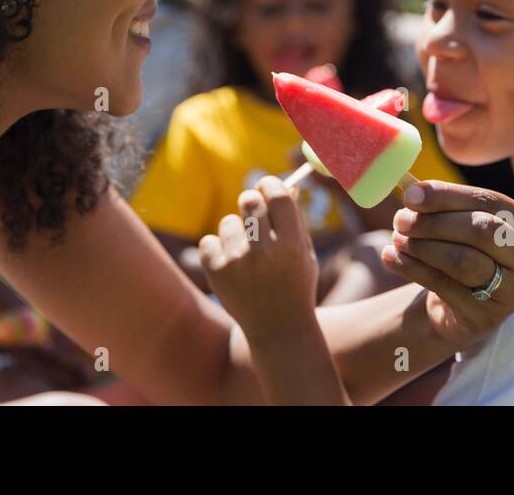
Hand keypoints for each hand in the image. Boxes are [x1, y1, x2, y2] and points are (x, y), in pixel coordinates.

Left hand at [198, 176, 318, 341]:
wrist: (278, 329)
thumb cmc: (295, 285)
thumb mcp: (304, 253)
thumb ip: (294, 219)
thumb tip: (285, 184)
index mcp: (291, 245)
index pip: (278, 195)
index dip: (270, 184)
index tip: (266, 187)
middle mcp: (265, 252)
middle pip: (249, 200)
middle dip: (250, 201)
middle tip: (252, 211)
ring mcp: (239, 263)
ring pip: (228, 222)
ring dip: (235, 232)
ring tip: (245, 254)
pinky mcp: (217, 273)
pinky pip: (209, 241)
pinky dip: (217, 251)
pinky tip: (231, 267)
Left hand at [380, 181, 513, 348]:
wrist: (459, 304)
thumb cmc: (463, 250)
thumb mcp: (461, 223)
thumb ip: (444, 204)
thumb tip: (413, 191)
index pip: (489, 202)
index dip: (447, 196)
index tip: (411, 194)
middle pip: (482, 231)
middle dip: (435, 223)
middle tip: (400, 220)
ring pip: (463, 260)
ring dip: (422, 247)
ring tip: (397, 239)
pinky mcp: (487, 317)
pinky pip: (444, 286)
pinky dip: (412, 268)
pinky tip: (392, 258)